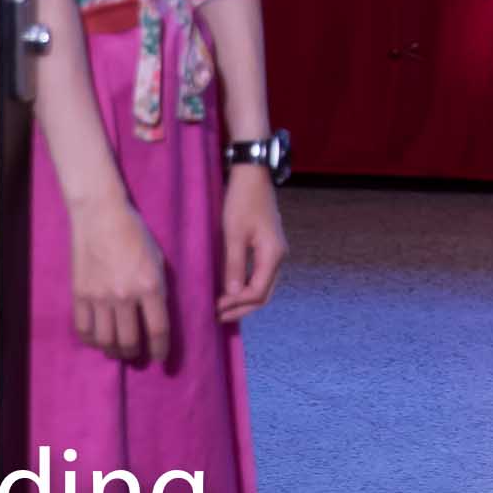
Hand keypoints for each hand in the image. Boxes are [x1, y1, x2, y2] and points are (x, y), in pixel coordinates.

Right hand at [69, 195, 171, 365]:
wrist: (100, 215)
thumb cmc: (135, 233)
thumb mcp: (158, 259)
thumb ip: (158, 288)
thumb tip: (158, 315)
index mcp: (150, 285)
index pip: (158, 330)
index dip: (161, 350)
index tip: (160, 359)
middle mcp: (124, 295)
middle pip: (129, 342)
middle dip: (135, 355)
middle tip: (137, 356)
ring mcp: (99, 296)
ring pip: (105, 341)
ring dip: (113, 352)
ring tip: (118, 351)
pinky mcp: (80, 294)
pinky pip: (83, 329)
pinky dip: (91, 341)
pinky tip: (98, 340)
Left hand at [217, 167, 287, 324]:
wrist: (253, 176)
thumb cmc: (242, 202)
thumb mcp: (233, 235)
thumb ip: (234, 266)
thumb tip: (233, 295)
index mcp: (273, 255)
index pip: (257, 293)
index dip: (236, 305)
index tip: (214, 308)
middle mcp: (278, 257)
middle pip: (264, 294)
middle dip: (241, 308)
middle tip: (217, 316)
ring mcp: (275, 252)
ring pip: (263, 286)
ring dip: (243, 300)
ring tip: (221, 306)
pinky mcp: (268, 247)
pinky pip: (259, 275)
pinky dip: (246, 287)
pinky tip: (230, 289)